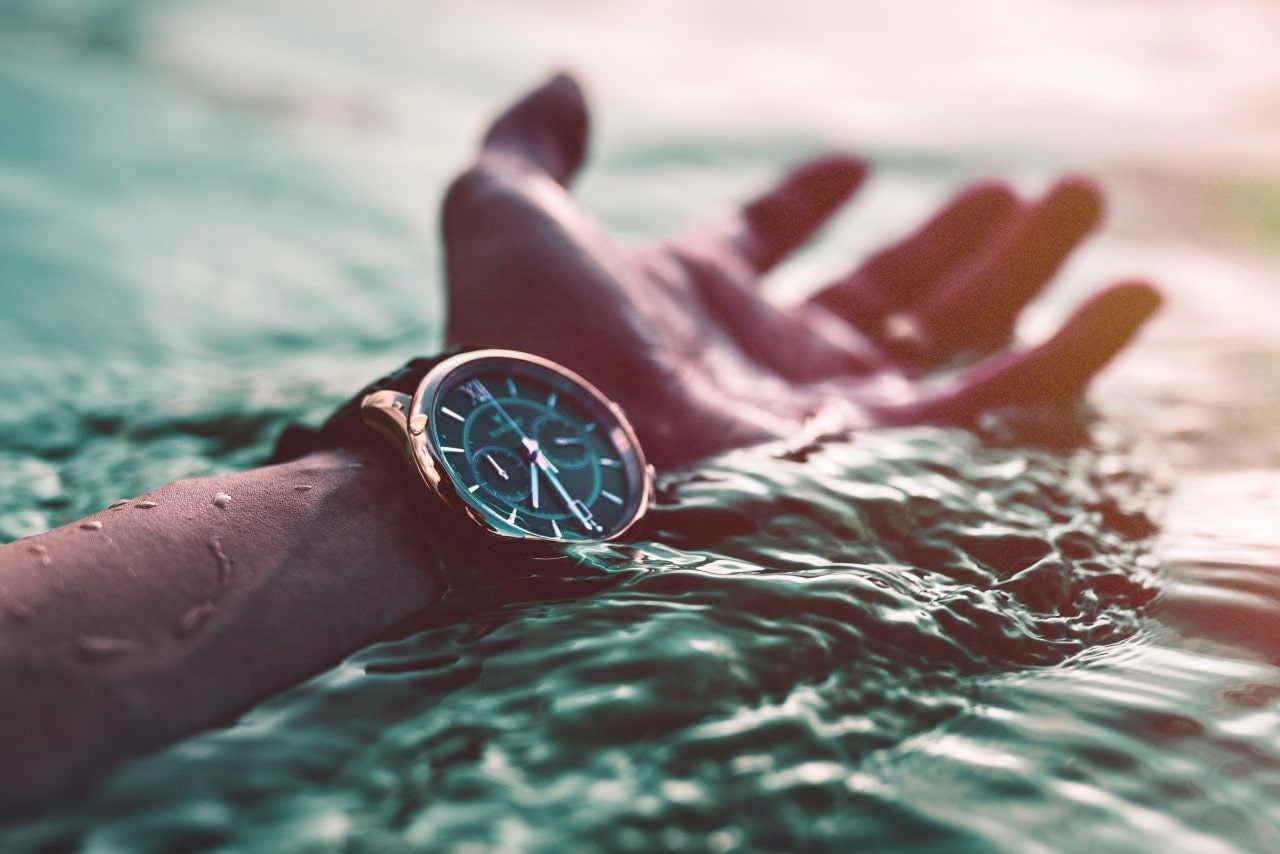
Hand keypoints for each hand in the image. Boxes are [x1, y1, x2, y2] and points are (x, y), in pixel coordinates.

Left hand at [443, 74, 1159, 468]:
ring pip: (955, 338)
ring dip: (1026, 274)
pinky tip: (1129, 295)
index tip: (848, 164)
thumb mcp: (505, 214)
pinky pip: (1005, 405)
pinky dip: (1074, 353)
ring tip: (1080, 201)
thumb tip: (566, 76)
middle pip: (886, 291)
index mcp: (694, 295)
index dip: (802, 201)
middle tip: (1026, 191)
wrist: (546, 470)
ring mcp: (832, 413)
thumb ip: (531, 143)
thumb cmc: (517, 342)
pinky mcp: (888, 459)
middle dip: (955, 243)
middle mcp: (769, 359)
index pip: (763, 240)